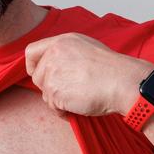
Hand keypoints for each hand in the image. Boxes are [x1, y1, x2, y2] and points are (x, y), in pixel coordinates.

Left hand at [24, 33, 152, 116]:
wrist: (123, 82)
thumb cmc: (112, 69)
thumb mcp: (86, 49)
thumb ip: (67, 55)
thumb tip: (57, 67)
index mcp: (62, 41)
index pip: (31, 52)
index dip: (33, 66)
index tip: (41, 75)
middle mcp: (54, 54)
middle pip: (37, 77)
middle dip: (50, 87)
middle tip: (70, 91)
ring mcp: (52, 72)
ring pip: (45, 94)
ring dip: (59, 100)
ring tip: (79, 99)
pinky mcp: (55, 91)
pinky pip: (52, 107)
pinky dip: (63, 111)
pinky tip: (78, 107)